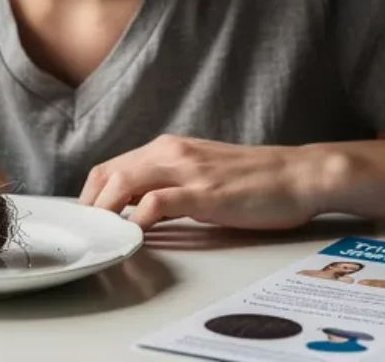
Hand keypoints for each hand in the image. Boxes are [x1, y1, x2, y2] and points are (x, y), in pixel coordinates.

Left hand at [79, 135, 331, 230]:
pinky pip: (156, 202)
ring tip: (100, 235)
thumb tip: (140, 211)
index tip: (86, 219)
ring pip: (125, 182)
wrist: (298, 174)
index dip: (91, 193)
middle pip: (109, 173)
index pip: (112, 166)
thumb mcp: (201, 176)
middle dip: (89, 204)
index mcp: (169, 148)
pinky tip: (134, 236)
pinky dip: (137, 219)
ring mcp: (187, 170)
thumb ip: (170, 187)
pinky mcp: (204, 192)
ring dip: (105, 211)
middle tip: (86, 232)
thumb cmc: (255, 180)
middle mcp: (171, 152)